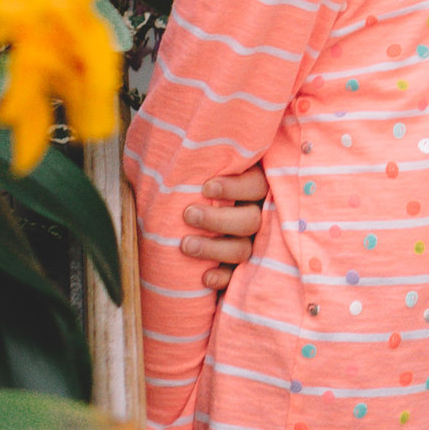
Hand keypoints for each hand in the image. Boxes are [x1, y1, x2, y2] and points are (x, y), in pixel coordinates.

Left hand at [182, 165, 266, 289]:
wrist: (185, 223)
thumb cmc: (191, 189)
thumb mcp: (199, 174)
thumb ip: (199, 165)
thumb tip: (170, 151)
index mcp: (253, 187)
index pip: (256, 185)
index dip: (234, 187)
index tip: (205, 188)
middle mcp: (258, 215)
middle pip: (249, 220)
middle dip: (217, 219)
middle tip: (188, 215)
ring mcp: (252, 244)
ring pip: (243, 249)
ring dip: (213, 248)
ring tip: (184, 245)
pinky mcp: (241, 269)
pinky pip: (237, 276)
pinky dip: (221, 277)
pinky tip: (204, 277)